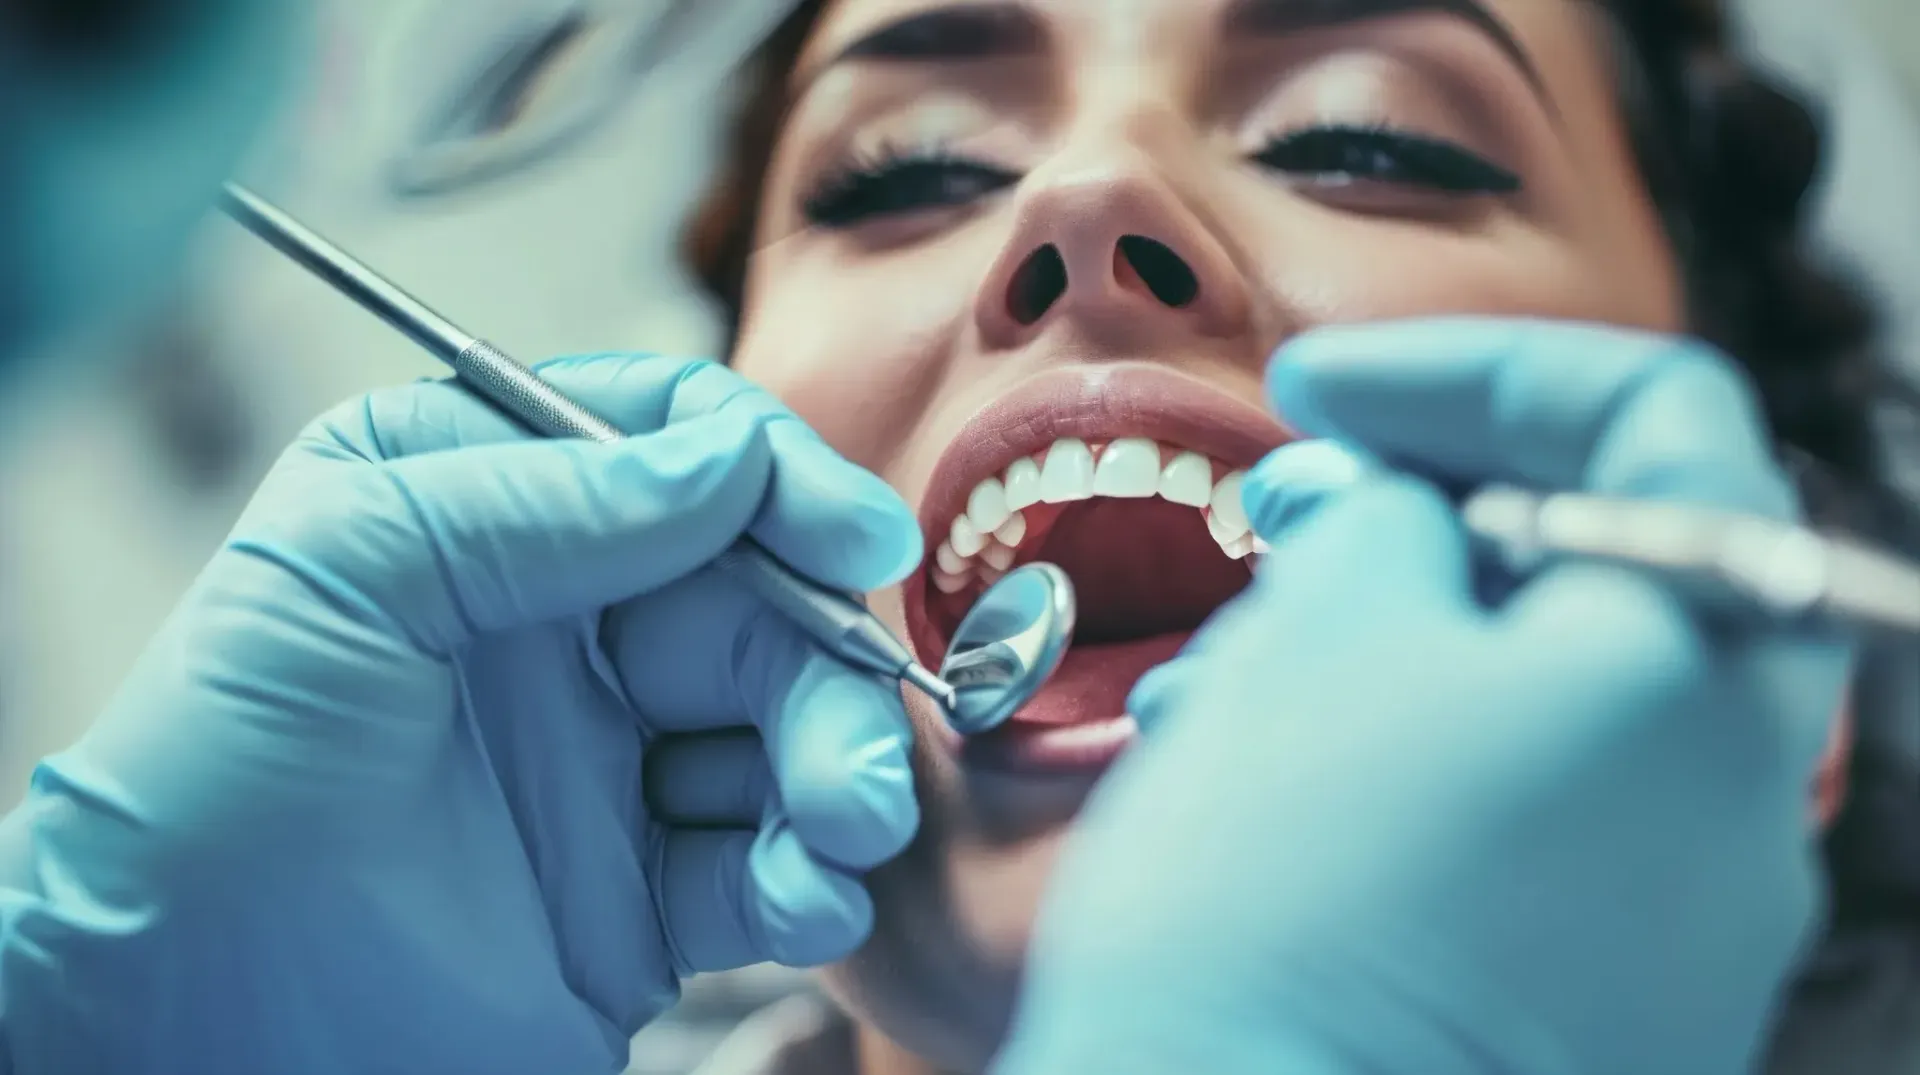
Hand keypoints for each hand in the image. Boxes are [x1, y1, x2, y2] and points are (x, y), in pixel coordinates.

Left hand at [0, 354, 922, 1074]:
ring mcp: (610, 764)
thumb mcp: (351, 568)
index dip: (775, 477)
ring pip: (786, 734)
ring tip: (842, 829)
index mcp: (491, 513)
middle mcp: (565, 628)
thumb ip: (550, 500)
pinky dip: (811, 883)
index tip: (849, 534)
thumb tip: (731, 460)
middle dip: (826, 666)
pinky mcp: (638, 897)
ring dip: (842, 773)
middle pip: (756, 605)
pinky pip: (766, 868)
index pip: (672, 447)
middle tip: (856, 748)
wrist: (186, 1005)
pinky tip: (802, 902)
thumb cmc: (217, 767)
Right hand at [996, 319, 1850, 1074]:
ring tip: (1229, 671)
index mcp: (1708, 666)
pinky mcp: (1600, 1008)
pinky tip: (1269, 782)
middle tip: (1279, 510)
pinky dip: (1406, 764)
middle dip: (1423, 515)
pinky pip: (1521, 826)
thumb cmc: (1284, 899)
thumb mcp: (1324, 635)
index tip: (1316, 389)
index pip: (1652, 420)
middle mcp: (1737, 798)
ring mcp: (1681, 922)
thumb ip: (1381, 522)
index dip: (1468, 369)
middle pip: (1600, 574)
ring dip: (1386, 646)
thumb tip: (1394, 514)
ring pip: (1540, 705)